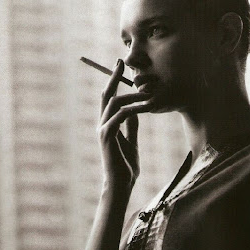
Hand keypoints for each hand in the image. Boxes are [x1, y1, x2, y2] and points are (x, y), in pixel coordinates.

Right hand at [97, 59, 155, 192]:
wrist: (120, 186)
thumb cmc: (126, 167)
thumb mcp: (132, 142)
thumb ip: (131, 127)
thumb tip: (135, 113)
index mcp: (108, 124)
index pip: (109, 98)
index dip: (113, 81)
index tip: (119, 66)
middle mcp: (103, 124)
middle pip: (106, 95)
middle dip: (114, 77)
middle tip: (121, 63)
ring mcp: (104, 130)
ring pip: (114, 103)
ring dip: (131, 95)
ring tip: (146, 92)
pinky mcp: (108, 136)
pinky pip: (120, 116)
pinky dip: (133, 109)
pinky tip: (146, 107)